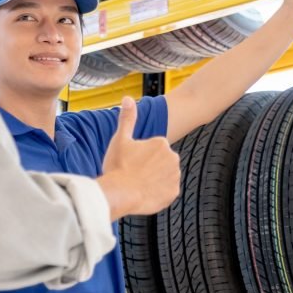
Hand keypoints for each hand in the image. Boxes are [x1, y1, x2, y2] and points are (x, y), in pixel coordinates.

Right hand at [97, 97, 180, 218]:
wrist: (119, 194)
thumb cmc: (118, 166)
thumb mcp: (120, 139)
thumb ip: (127, 118)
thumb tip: (127, 98)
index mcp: (161, 143)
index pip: (152, 149)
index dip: (139, 156)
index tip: (130, 162)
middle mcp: (172, 157)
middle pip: (160, 162)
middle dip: (149, 167)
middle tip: (133, 173)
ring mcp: (175, 176)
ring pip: (164, 176)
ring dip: (155, 179)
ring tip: (138, 184)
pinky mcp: (174, 192)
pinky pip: (167, 191)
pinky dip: (158, 193)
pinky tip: (145, 193)